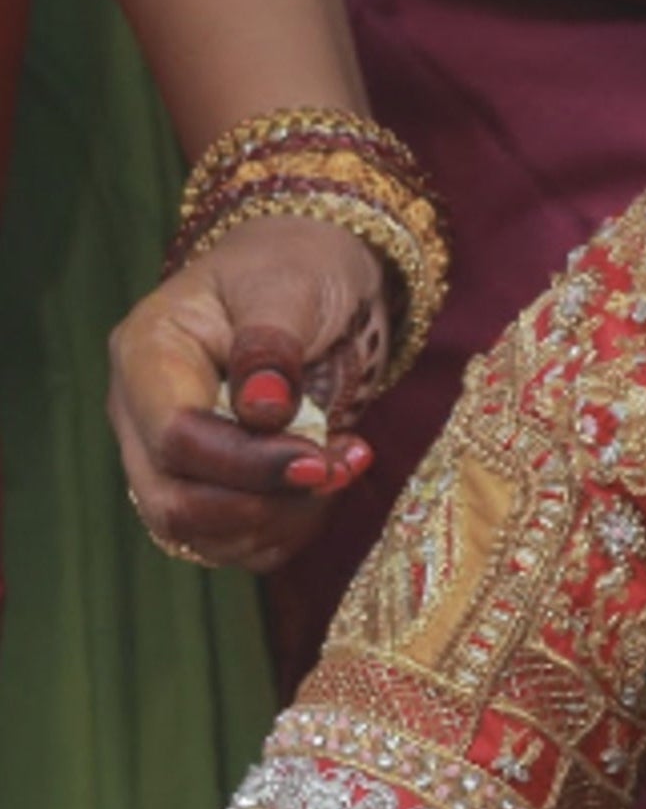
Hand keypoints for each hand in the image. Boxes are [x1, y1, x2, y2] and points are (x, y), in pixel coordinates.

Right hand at [111, 215, 387, 570]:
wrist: (310, 276)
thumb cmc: (296, 268)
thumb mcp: (290, 285)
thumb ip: (271, 345)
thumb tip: (261, 412)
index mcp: (147, 353)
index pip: (175, 436)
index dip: (248, 462)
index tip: (323, 459)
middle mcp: (139, 413)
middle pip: (174, 501)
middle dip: (265, 503)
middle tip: (341, 467)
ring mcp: (163, 455)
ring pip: (202, 534)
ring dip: (284, 520)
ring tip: (344, 464)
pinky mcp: (202, 483)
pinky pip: (234, 541)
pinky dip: (287, 529)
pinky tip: (328, 480)